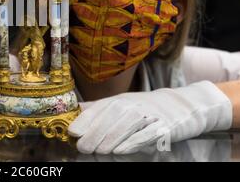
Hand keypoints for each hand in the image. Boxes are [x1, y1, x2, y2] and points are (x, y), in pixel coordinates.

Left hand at [69, 81, 231, 153]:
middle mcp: (132, 104)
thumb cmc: (143, 108)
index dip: (84, 121)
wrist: (179, 105)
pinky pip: (146, 135)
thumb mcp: (119, 104)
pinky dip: (132, 143)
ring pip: (126, 126)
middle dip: (94, 134)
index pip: (98, 109)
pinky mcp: (163, 127)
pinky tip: (120, 151)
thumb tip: (74, 114)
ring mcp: (148, 115)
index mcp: (118, 100)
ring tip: (99, 151)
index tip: (73, 133)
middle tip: (84, 148)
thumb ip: (98, 110)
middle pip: (109, 118)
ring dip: (110, 139)